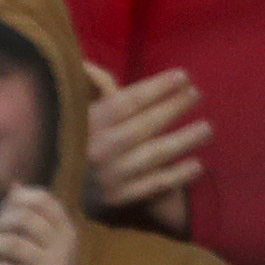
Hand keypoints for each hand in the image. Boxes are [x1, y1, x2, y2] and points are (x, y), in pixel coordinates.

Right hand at [78, 62, 206, 235]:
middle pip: (144, 125)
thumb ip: (93, 90)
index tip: (182, 76)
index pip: (127, 102)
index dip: (157, 88)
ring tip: (207, 128)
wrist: (58, 193)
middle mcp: (98, 150)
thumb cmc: (77, 142)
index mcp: (88, 124)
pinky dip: (176, 176)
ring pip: (153, 155)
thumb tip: (90, 66)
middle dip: (173, 108)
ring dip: (183, 140)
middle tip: (198, 95)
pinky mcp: (118, 199)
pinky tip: (197, 165)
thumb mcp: (79, 114)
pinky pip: (153, 185)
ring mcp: (109, 176)